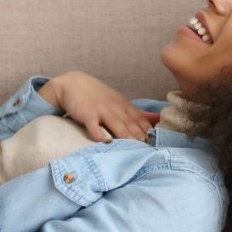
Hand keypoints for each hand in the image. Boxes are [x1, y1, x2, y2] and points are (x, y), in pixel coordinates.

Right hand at [38, 71, 160, 141]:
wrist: (74, 83)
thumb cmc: (99, 96)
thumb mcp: (120, 102)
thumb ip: (138, 113)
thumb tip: (158, 119)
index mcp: (124, 105)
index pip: (140, 119)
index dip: (148, 130)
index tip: (157, 142)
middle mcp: (115, 107)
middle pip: (130, 123)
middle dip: (140, 135)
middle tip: (149, 147)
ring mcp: (100, 110)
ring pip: (115, 124)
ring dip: (125, 135)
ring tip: (134, 145)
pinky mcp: (87, 114)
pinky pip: (93, 125)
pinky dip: (99, 133)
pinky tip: (105, 142)